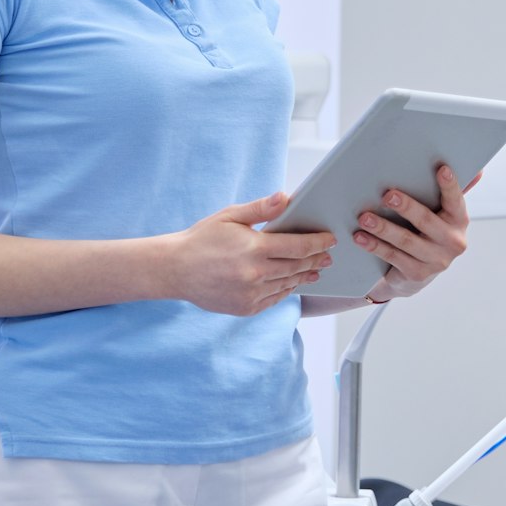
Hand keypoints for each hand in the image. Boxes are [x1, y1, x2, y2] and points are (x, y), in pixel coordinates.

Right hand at [171, 192, 334, 316]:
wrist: (175, 269)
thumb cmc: (202, 239)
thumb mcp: (230, 216)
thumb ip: (260, 209)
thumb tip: (286, 197)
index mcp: (254, 248)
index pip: (298, 246)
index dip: (318, 243)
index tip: (330, 239)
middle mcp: (255, 274)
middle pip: (297, 266)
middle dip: (316, 260)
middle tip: (328, 256)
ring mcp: (251, 294)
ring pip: (288, 284)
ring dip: (304, 276)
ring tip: (314, 271)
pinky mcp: (245, 308)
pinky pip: (274, 299)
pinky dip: (286, 290)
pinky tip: (291, 283)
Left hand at [356, 165, 479, 300]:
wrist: (417, 274)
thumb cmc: (429, 233)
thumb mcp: (442, 214)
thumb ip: (453, 193)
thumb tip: (479, 171)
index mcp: (459, 220)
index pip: (455, 200)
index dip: (450, 185)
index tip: (441, 169)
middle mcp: (453, 242)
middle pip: (426, 221)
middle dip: (406, 207)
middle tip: (387, 195)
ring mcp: (436, 260)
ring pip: (406, 241)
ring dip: (383, 228)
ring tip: (364, 217)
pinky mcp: (417, 274)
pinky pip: (393, 256)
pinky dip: (375, 246)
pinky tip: (360, 237)